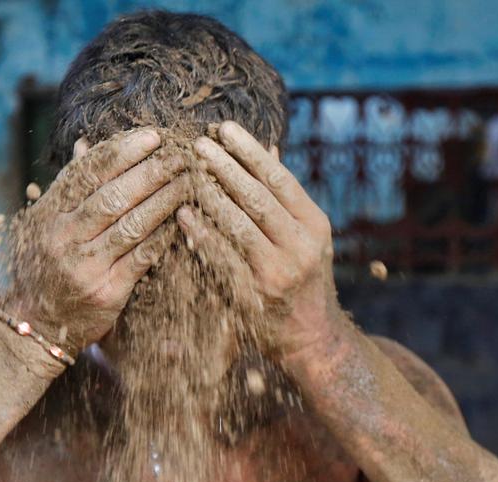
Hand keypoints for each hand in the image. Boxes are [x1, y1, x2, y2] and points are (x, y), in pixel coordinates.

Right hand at [7, 128, 186, 351]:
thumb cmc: (44, 266)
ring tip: (188, 182)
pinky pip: (142, 257)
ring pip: (131, 224)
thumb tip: (85, 143)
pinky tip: (182, 221)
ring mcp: (84, 265)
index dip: (122, 151)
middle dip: (150, 171)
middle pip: (113, 195)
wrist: (36, 324)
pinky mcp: (106, 291)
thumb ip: (68, 186)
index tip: (152, 136)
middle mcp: (63, 236)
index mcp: (49, 213)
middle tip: (180, 155)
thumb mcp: (44, 224)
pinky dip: (163, 237)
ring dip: (164, 200)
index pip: (87, 172)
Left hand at [178, 120, 336, 359]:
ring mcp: (279, 270)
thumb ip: (285, 196)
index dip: (251, 151)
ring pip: (240, 224)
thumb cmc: (304, 279)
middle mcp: (302, 244)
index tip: (225, 128)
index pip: (280, 178)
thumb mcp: (306, 235)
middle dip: (226, 167)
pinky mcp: (256, 293)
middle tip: (198, 143)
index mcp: (315, 223)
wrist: (312, 338)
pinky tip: (183, 215)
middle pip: (259, 196)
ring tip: (188, 170)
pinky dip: (202, 234)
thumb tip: (269, 148)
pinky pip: (223, 257)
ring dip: (211, 194)